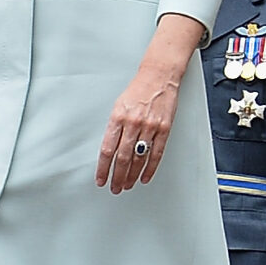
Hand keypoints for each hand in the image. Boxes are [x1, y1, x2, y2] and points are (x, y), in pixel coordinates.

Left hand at [95, 15, 199, 194]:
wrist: (159, 77)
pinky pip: (156, 154)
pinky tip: (144, 177)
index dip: (103, 167)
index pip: (107, 149)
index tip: (101, 179)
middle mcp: (133, 123)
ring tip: (127, 185)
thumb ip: (114, 127)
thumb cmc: (138, 90)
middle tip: (114, 187)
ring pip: (139, 158)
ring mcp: (150, 127)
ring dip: (132, 175)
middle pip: (123, 157)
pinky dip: (150, 168)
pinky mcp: (164, 129)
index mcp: (118, 117)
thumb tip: (109, 151)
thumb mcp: (118, 105)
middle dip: (117, 176)